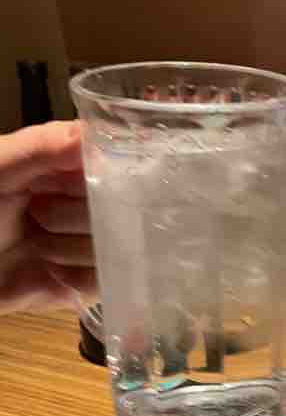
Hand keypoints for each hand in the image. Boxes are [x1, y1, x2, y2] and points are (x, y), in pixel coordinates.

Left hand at [0, 120, 95, 314]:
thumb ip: (38, 148)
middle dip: (77, 214)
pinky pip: (105, 279)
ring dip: (70, 249)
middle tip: (38, 215)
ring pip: (114, 244)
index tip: (95, 180)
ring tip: (36, 247)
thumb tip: (91, 131)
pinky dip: (77, 277)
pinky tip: (49, 272)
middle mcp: (79, 201)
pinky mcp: (79, 284)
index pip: (114, 159)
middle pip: (119, 205)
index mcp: (62, 166)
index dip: (113, 169)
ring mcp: (81, 243)